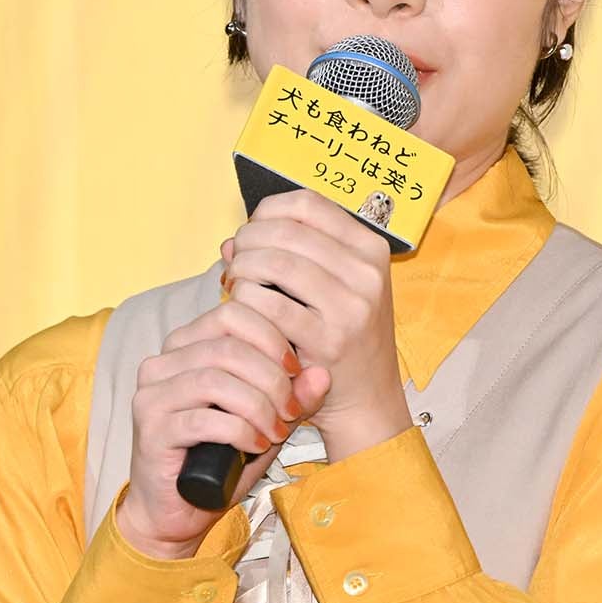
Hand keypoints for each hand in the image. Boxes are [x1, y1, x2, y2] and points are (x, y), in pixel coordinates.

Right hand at [117, 294, 330, 558]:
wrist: (178, 510)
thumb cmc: (221, 457)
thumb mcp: (268, 420)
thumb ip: (294, 397)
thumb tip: (322, 375)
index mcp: (186, 345)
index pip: (232, 313)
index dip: (272, 337)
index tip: (297, 370)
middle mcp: (162, 363)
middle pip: (229, 346)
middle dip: (272, 378)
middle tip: (290, 410)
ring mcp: (151, 395)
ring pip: (217, 380)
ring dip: (259, 405)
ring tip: (276, 430)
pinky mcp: (151, 430)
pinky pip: (205, 419)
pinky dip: (241, 431)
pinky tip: (256, 445)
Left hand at [221, 188, 412, 459]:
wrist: (368, 399)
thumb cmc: (343, 337)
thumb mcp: (332, 287)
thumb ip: (288, 255)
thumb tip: (230, 243)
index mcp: (371, 248)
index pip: (307, 203)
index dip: (267, 212)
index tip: (252, 232)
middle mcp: (367, 273)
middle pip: (286, 231)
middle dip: (247, 242)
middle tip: (235, 263)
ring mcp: (351, 306)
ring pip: (274, 262)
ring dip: (242, 270)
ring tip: (235, 285)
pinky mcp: (329, 340)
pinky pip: (269, 306)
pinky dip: (245, 303)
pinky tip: (241, 312)